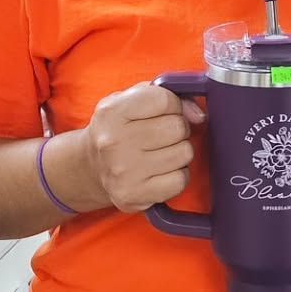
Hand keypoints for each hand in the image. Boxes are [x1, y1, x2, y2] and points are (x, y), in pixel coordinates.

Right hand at [81, 83, 205, 214]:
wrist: (91, 168)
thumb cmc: (119, 130)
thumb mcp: (133, 101)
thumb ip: (168, 96)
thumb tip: (198, 114)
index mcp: (112, 112)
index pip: (165, 100)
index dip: (173, 105)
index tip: (164, 113)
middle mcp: (114, 142)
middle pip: (177, 127)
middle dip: (178, 129)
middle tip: (163, 136)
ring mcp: (124, 171)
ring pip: (184, 153)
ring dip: (179, 152)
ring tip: (161, 153)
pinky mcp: (135, 195)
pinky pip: (180, 180)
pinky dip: (177, 175)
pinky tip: (161, 171)